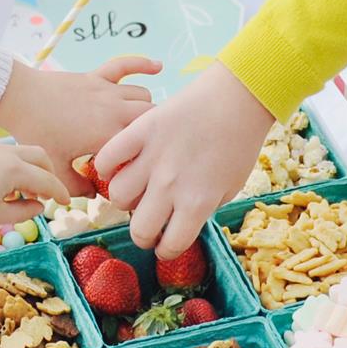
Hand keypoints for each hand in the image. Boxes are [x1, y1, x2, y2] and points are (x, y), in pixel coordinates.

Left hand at [0, 54, 161, 189]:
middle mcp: (115, 111)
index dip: (141, 162)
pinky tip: (157, 66)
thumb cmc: (36, 131)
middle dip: (153, 134)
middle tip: (144, 148)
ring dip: (146, 109)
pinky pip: (126, 65)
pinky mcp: (98, 76)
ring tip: (141, 123)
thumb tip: (94, 197)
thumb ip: (76, 187)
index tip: (133, 171)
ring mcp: (108, 90)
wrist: (19, 97)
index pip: (141, 150)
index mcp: (108, 135)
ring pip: (144, 97)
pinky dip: (143, 64)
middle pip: (152, 120)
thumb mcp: (55, 166)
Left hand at [0, 142, 67, 225]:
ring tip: (24, 193)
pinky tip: (5, 186)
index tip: (67, 203)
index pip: (48, 180)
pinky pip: (8, 153)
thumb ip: (23, 212)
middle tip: (47, 195)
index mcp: (15, 169)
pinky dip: (16, 166)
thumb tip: (39, 206)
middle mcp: (7, 153)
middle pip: (41, 157)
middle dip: (49, 175)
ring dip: (32, 170)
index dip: (60, 193)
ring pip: (24, 153)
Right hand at [95, 62, 273, 258]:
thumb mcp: (231, 187)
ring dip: (126, 200)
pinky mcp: (140, 131)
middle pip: (139, 230)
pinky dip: (107, 167)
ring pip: (118, 196)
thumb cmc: (239, 143)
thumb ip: (204, 209)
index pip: (170, 245)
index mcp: (198, 202)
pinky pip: (107, 159)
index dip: (167, 250)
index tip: (166, 244)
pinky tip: (120, 167)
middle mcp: (171, 185)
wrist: (238, 97)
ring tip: (137, 192)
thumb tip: (180, 222)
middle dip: (144, 235)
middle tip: (149, 225)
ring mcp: (153, 157)